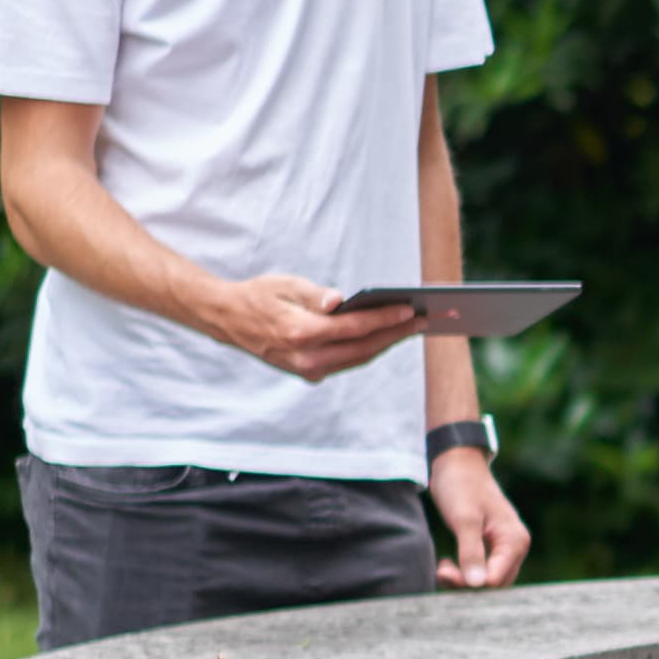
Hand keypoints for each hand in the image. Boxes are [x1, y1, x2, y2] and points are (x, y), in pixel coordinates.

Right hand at [208, 272, 423, 382]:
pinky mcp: (310, 373)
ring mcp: (308, 370)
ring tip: (417, 325)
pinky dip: (372, 347)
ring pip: (360, 357)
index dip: (385, 319)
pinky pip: (349, 360)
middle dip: (399, 333)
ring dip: (390, 342)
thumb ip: (314, 294)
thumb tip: (340, 301)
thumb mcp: (284, 284)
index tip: (412, 310)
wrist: (229, 320)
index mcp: (299, 333)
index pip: (353, 328)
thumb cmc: (259, 295)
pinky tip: (392, 334)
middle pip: (364, 347)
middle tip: (430, 319)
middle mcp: (306, 358)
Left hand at [428, 442, 530, 591]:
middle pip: (495, 583)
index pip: (496, 579)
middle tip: (441, 569)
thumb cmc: (461, 486)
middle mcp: (516, 546)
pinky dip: (466, 571)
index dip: (469, 582)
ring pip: (489, 578)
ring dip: (465, 579)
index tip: (442, 570)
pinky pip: (485, 569)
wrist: (457, 462)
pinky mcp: (494, 545)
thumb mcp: (464, 520)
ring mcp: (507, 546)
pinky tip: (449, 563)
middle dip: (467, 583)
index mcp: (514, 540)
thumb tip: (477, 584)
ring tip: (443, 566)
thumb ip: (471, 552)